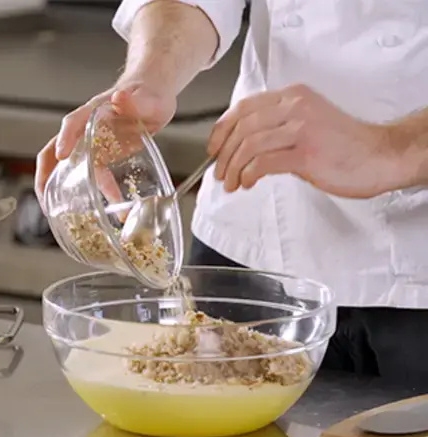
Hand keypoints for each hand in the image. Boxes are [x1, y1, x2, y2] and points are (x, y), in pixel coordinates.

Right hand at [35, 79, 176, 208]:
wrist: (151, 97)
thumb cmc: (147, 94)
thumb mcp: (148, 98)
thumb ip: (136, 101)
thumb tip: (120, 97)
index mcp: (92, 112)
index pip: (72, 124)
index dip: (64, 139)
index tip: (61, 155)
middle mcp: (84, 129)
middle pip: (53, 152)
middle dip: (45, 176)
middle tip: (47, 201)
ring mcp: (89, 145)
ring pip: (68, 169)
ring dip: (62, 191)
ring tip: (63, 214)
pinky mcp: (99, 157)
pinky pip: (92, 177)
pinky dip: (96, 193)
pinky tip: (112, 207)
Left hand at [208, 84, 406, 198]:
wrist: (379, 155)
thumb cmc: (343, 145)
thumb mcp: (307, 122)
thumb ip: (277, 126)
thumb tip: (241, 146)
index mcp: (293, 96)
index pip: (244, 107)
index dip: (222, 129)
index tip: (213, 148)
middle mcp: (296, 106)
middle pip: (242, 127)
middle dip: (224, 154)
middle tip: (220, 174)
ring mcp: (302, 128)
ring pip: (249, 145)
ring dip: (234, 168)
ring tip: (232, 183)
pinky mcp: (306, 152)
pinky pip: (264, 162)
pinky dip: (249, 174)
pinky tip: (248, 183)